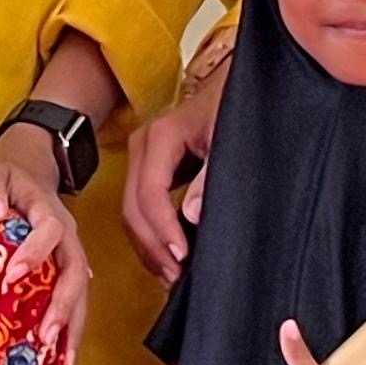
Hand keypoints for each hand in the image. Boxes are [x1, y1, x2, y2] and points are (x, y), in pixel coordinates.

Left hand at [0, 133, 92, 361]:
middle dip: (63, 305)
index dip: (35, 252)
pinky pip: (75, 300)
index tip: (13, 275)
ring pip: (82, 292)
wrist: (30, 167)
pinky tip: (64, 360)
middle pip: (75, 271)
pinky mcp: (66, 269)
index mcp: (47, 210)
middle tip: (45, 335)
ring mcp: (70, 254)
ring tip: (63, 361)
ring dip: (73, 325)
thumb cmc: (7, 174)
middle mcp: (66, 236)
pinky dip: (71, 328)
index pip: (49, 231)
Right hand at [120, 64, 224, 282]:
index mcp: (160, 137)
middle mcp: (143, 147)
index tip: (182, 255)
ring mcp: (141, 159)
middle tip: (175, 277)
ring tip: (172, 275)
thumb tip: (191, 215)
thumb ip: (212, 175)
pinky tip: (168, 257)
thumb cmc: (235, 107)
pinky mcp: (148, 171)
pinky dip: (151, 237)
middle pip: (132, 207)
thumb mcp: (229, 138)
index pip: (149, 192)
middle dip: (152, 246)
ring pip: (131, 213)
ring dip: (148, 247)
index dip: (163, 228)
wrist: (235, 87)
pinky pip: (140, 209)